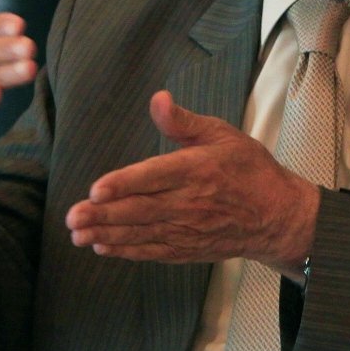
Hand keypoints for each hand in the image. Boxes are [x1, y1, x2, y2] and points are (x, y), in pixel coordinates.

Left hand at [65, 91, 318, 276]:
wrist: (277, 216)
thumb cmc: (249, 169)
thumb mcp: (223, 134)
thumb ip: (184, 122)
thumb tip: (158, 99)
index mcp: (197, 170)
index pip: (154, 177)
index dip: (123, 184)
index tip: (96, 189)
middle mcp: (190, 203)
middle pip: (140, 210)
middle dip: (104, 215)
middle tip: (72, 218)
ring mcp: (188, 229)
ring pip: (142, 233)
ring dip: (108, 234)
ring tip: (78, 234)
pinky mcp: (188, 248)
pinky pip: (153, 251)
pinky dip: (127, 251)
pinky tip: (104, 247)